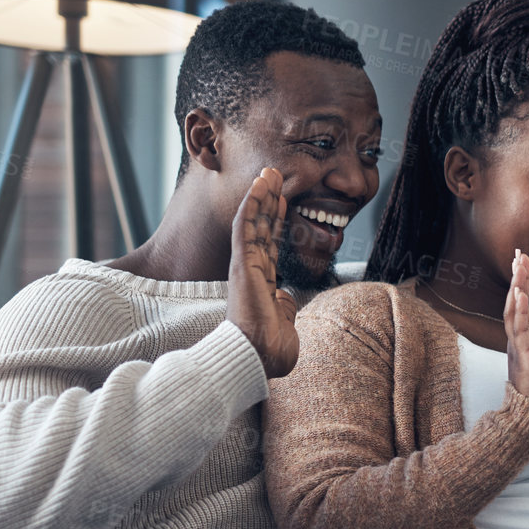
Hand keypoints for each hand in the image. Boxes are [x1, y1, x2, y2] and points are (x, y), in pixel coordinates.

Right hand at [227, 167, 298, 378]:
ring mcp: (245, 265)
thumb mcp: (284, 319)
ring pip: (253, 221)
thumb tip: (286, 296)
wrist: (258, 357)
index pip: (269, 243)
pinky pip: (246, 227)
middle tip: (275, 174)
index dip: (275, 221)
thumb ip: (284, 304)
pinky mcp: (242, 263)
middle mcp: (252, 270)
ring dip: (262, 195)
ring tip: (270, 172)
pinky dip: (253, 204)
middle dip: (268, 200)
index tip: (283, 200)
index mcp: (262, 282)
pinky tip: (261, 185)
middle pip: (260, 227)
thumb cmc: (271, 347)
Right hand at [505, 249, 528, 416]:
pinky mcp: (525, 360)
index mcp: (519, 344)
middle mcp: (514, 344)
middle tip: (519, 253)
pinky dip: (520, 311)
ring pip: (514, 313)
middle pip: (512, 305)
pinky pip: (521, 332)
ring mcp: (518, 351)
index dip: (520, 286)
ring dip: (517, 287)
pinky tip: (519, 294)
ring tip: (519, 264)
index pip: (518, 309)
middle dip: (516, 278)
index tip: (522, 263)